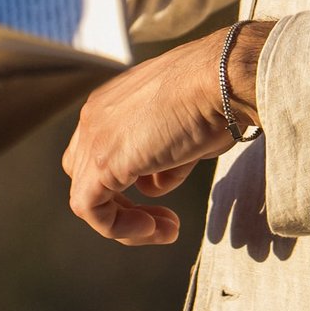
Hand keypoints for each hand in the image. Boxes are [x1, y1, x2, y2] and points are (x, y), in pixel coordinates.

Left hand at [62, 20, 270, 245]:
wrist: (222, 80)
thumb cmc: (218, 98)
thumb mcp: (188, 134)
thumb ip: (164, 161)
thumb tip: (153, 183)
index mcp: (113, 103)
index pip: (100, 153)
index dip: (127, 186)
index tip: (168, 201)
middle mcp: (95, 117)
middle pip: (88, 175)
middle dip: (125, 206)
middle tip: (166, 220)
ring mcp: (94, 138)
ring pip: (87, 196)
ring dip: (125, 223)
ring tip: (164, 231)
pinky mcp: (102, 162)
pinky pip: (90, 209)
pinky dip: (118, 228)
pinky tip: (152, 229)